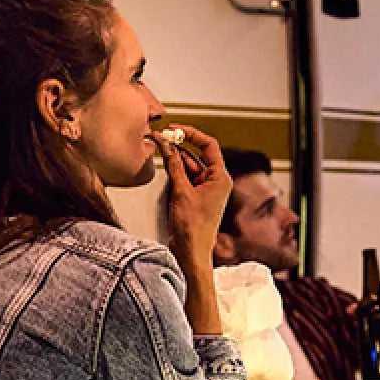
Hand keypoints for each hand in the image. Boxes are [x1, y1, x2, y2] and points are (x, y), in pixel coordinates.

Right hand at [156, 125, 231, 265]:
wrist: (191, 251)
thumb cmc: (193, 228)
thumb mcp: (181, 191)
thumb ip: (174, 166)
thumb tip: (168, 145)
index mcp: (221, 178)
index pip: (209, 146)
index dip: (192, 134)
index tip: (175, 129)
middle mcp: (216, 182)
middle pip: (197, 155)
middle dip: (179, 146)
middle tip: (160, 137)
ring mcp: (205, 189)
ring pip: (189, 165)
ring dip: (174, 157)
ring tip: (158, 147)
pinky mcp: (195, 196)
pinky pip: (185, 177)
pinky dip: (174, 170)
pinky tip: (163, 163)